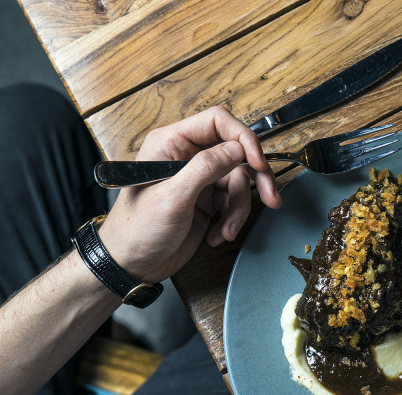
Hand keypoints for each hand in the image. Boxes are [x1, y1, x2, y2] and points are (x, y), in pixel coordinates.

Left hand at [98, 106, 282, 282]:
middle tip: (270, 196)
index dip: (243, 138)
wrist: (131, 265)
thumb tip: (237, 148)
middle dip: (254, 178)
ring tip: (227, 231)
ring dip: (238, 210)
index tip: (258, 163)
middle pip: (236, 154)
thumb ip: (206, 167)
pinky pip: (233, 203)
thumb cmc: (138, 229)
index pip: (217, 123)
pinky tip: (218, 236)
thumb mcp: (174, 197)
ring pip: (238, 183)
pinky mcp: (206, 202)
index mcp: (172, 143)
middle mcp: (186, 157)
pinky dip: (231, 221)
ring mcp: (198, 180)